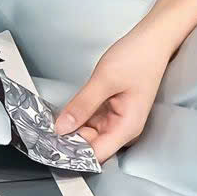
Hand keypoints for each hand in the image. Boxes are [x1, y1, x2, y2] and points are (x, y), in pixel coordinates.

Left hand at [54, 23, 176, 161]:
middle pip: (91, 146)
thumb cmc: (138, 57)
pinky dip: (78, 118)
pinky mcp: (112, 111)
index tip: (52, 148)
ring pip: (89, 134)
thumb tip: (62, 127)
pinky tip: (65, 114)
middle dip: (69, 141)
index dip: (74, 155)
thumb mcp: (104, 80)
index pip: (97, 155)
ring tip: (51, 123)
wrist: (152, 41)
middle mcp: (124, 128)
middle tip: (44, 134)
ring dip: (72, 129)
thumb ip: (82, 105)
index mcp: (127, 127)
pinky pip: (91, 121)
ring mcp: (117, 120)